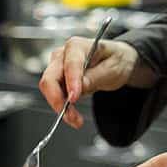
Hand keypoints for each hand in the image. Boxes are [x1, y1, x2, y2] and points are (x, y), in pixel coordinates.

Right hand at [38, 38, 153, 128]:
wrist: (117, 61)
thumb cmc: (116, 59)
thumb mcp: (113, 69)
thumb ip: (95, 78)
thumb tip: (78, 89)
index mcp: (77, 46)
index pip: (70, 65)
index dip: (70, 83)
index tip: (74, 99)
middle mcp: (63, 55)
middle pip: (50, 78)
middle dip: (58, 100)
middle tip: (72, 117)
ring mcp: (58, 67)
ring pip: (49, 89)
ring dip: (60, 106)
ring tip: (76, 120)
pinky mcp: (58, 79)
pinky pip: (54, 94)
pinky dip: (62, 106)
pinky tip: (73, 115)